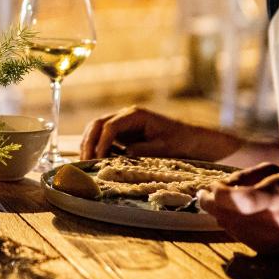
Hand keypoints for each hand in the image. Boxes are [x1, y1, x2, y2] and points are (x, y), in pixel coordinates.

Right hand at [80, 105, 238, 161]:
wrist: (195, 141)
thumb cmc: (183, 142)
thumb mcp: (165, 148)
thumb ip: (143, 150)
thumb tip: (122, 156)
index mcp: (135, 115)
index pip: (110, 126)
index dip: (101, 143)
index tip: (98, 160)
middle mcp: (126, 117)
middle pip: (97, 124)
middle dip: (88, 142)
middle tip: (84, 161)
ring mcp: (123, 125)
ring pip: (96, 130)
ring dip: (88, 144)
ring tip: (84, 163)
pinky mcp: (124, 136)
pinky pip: (104, 139)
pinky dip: (96, 148)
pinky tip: (94, 162)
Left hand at [198, 162, 278, 253]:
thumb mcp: (272, 171)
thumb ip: (244, 176)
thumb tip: (220, 187)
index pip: (244, 201)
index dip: (222, 194)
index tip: (214, 186)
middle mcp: (278, 222)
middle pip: (232, 217)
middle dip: (211, 204)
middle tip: (204, 194)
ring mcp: (274, 239)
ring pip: (231, 228)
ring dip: (219, 214)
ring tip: (218, 202)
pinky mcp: (269, 249)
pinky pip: (238, 237)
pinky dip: (230, 224)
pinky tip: (233, 215)